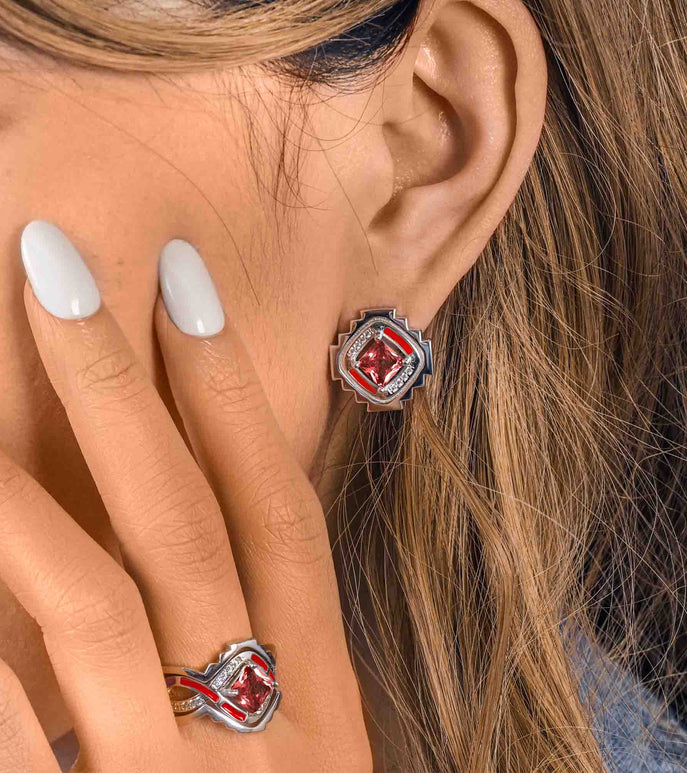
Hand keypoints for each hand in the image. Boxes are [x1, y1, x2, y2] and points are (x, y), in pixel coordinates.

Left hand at [0, 225, 370, 770]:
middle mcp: (263, 728)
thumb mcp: (299, 757)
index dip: (235, 395)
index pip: (282, 511)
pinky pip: (12, 715)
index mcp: (320, 702)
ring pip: (91, 602)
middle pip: (188, 525)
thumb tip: (216, 521)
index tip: (184, 289)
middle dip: (126, 387)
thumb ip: (260, 657)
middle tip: (61, 265)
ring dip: (21, 482)